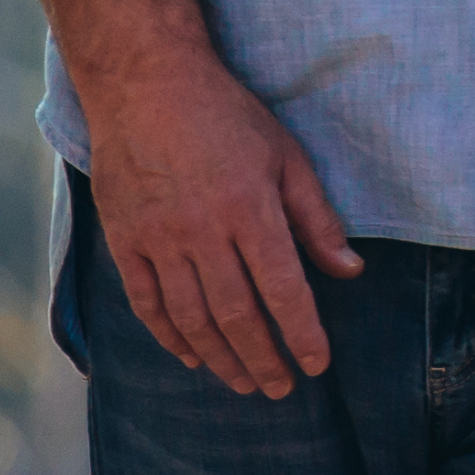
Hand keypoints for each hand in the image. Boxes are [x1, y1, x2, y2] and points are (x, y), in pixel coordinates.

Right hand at [77, 43, 360, 396]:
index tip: (318, 365)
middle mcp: (201, 231)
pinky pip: (146, 302)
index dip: (301, 334)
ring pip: (190, 317)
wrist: (145, 84)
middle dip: (263, 359)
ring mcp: (156, 238)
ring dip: (219, 358)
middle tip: (282, 389)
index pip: (282, 289)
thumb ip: (317, 218)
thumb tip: (351, 270)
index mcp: (249, 210)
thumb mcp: (287, 157)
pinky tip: (192, 357)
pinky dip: (169, 337)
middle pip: (235, 314)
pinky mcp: (123, 239)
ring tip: (245, 383)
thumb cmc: (227, 117)